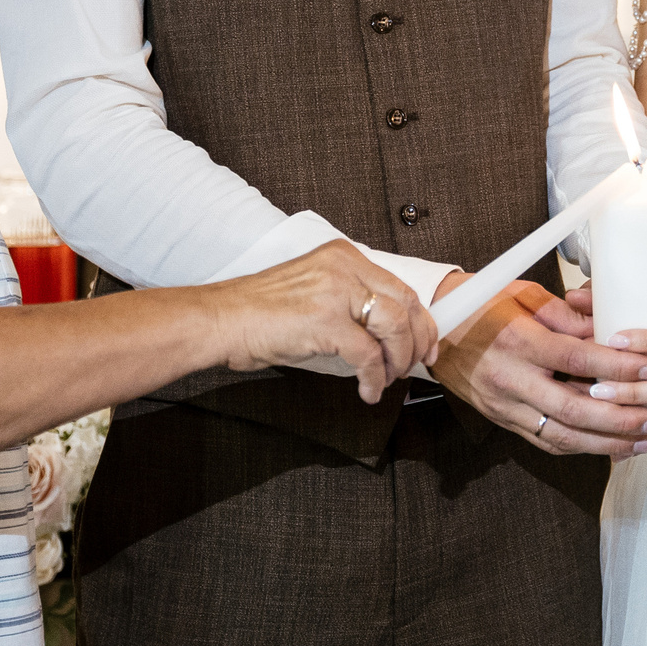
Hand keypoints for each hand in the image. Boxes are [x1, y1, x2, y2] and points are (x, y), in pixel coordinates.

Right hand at [207, 240, 438, 404]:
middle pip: (405, 304)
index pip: (399, 287)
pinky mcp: (325, 320)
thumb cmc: (258, 312)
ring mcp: (334, 292)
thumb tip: (384, 334)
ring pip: (394, 327)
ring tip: (386, 378)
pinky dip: (374, 378)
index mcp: (342, 256)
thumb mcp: (313, 291)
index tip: (426, 342)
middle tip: (416, 365)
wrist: (220, 319)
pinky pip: (367, 354)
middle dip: (418, 341)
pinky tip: (367, 389)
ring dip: (398, 360)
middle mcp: (343, 267)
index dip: (420, 320)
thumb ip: (348, 301)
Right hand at [431, 277, 646, 458]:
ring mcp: (505, 406)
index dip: (617, 367)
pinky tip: (611, 446)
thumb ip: (566, 314)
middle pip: (573, 409)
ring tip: (645, 442)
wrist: (436, 327)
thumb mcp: (523, 294)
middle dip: (620, 420)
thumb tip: (605, 331)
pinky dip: (582, 447)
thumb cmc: (482, 304)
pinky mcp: (503, 420)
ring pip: (562, 435)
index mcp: (519, 342)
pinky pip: (546, 441)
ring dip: (607, 443)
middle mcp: (511, 379)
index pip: (576, 360)